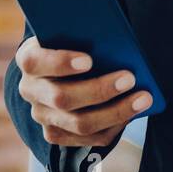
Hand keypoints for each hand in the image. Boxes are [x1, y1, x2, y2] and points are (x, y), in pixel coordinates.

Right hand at [15, 36, 151, 147]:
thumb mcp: (71, 33)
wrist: (58, 69)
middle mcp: (30, 91)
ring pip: (79, 124)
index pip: (36, 62)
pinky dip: (114, 126)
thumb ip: (85, 35)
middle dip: (100, 90)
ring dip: (115, 112)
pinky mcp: (57, 135)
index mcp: (29, 59)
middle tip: (130, 78)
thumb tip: (116, 42)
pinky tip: (133, 113)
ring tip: (143, 98)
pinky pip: (89, 138)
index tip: (90, 60)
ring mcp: (42, 116)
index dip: (61, 62)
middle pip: (62, 98)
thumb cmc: (72, 43)